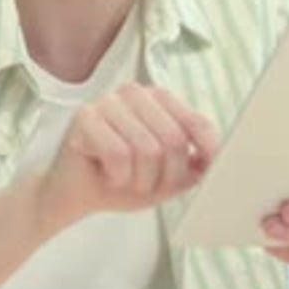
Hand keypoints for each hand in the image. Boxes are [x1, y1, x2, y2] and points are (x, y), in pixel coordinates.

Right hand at [36, 82, 218, 235]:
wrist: (72, 194)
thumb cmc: (120, 180)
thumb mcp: (165, 178)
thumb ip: (191, 166)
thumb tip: (217, 161)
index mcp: (159, 100)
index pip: (196, 120)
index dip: (208, 147)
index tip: (213, 166)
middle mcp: (136, 93)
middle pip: (174, 139)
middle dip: (166, 176)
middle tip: (149, 187)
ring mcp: (108, 101)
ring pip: (147, 149)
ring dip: (139, 180)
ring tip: (126, 181)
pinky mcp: (85, 116)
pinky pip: (118, 154)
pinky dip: (118, 177)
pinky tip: (108, 175)